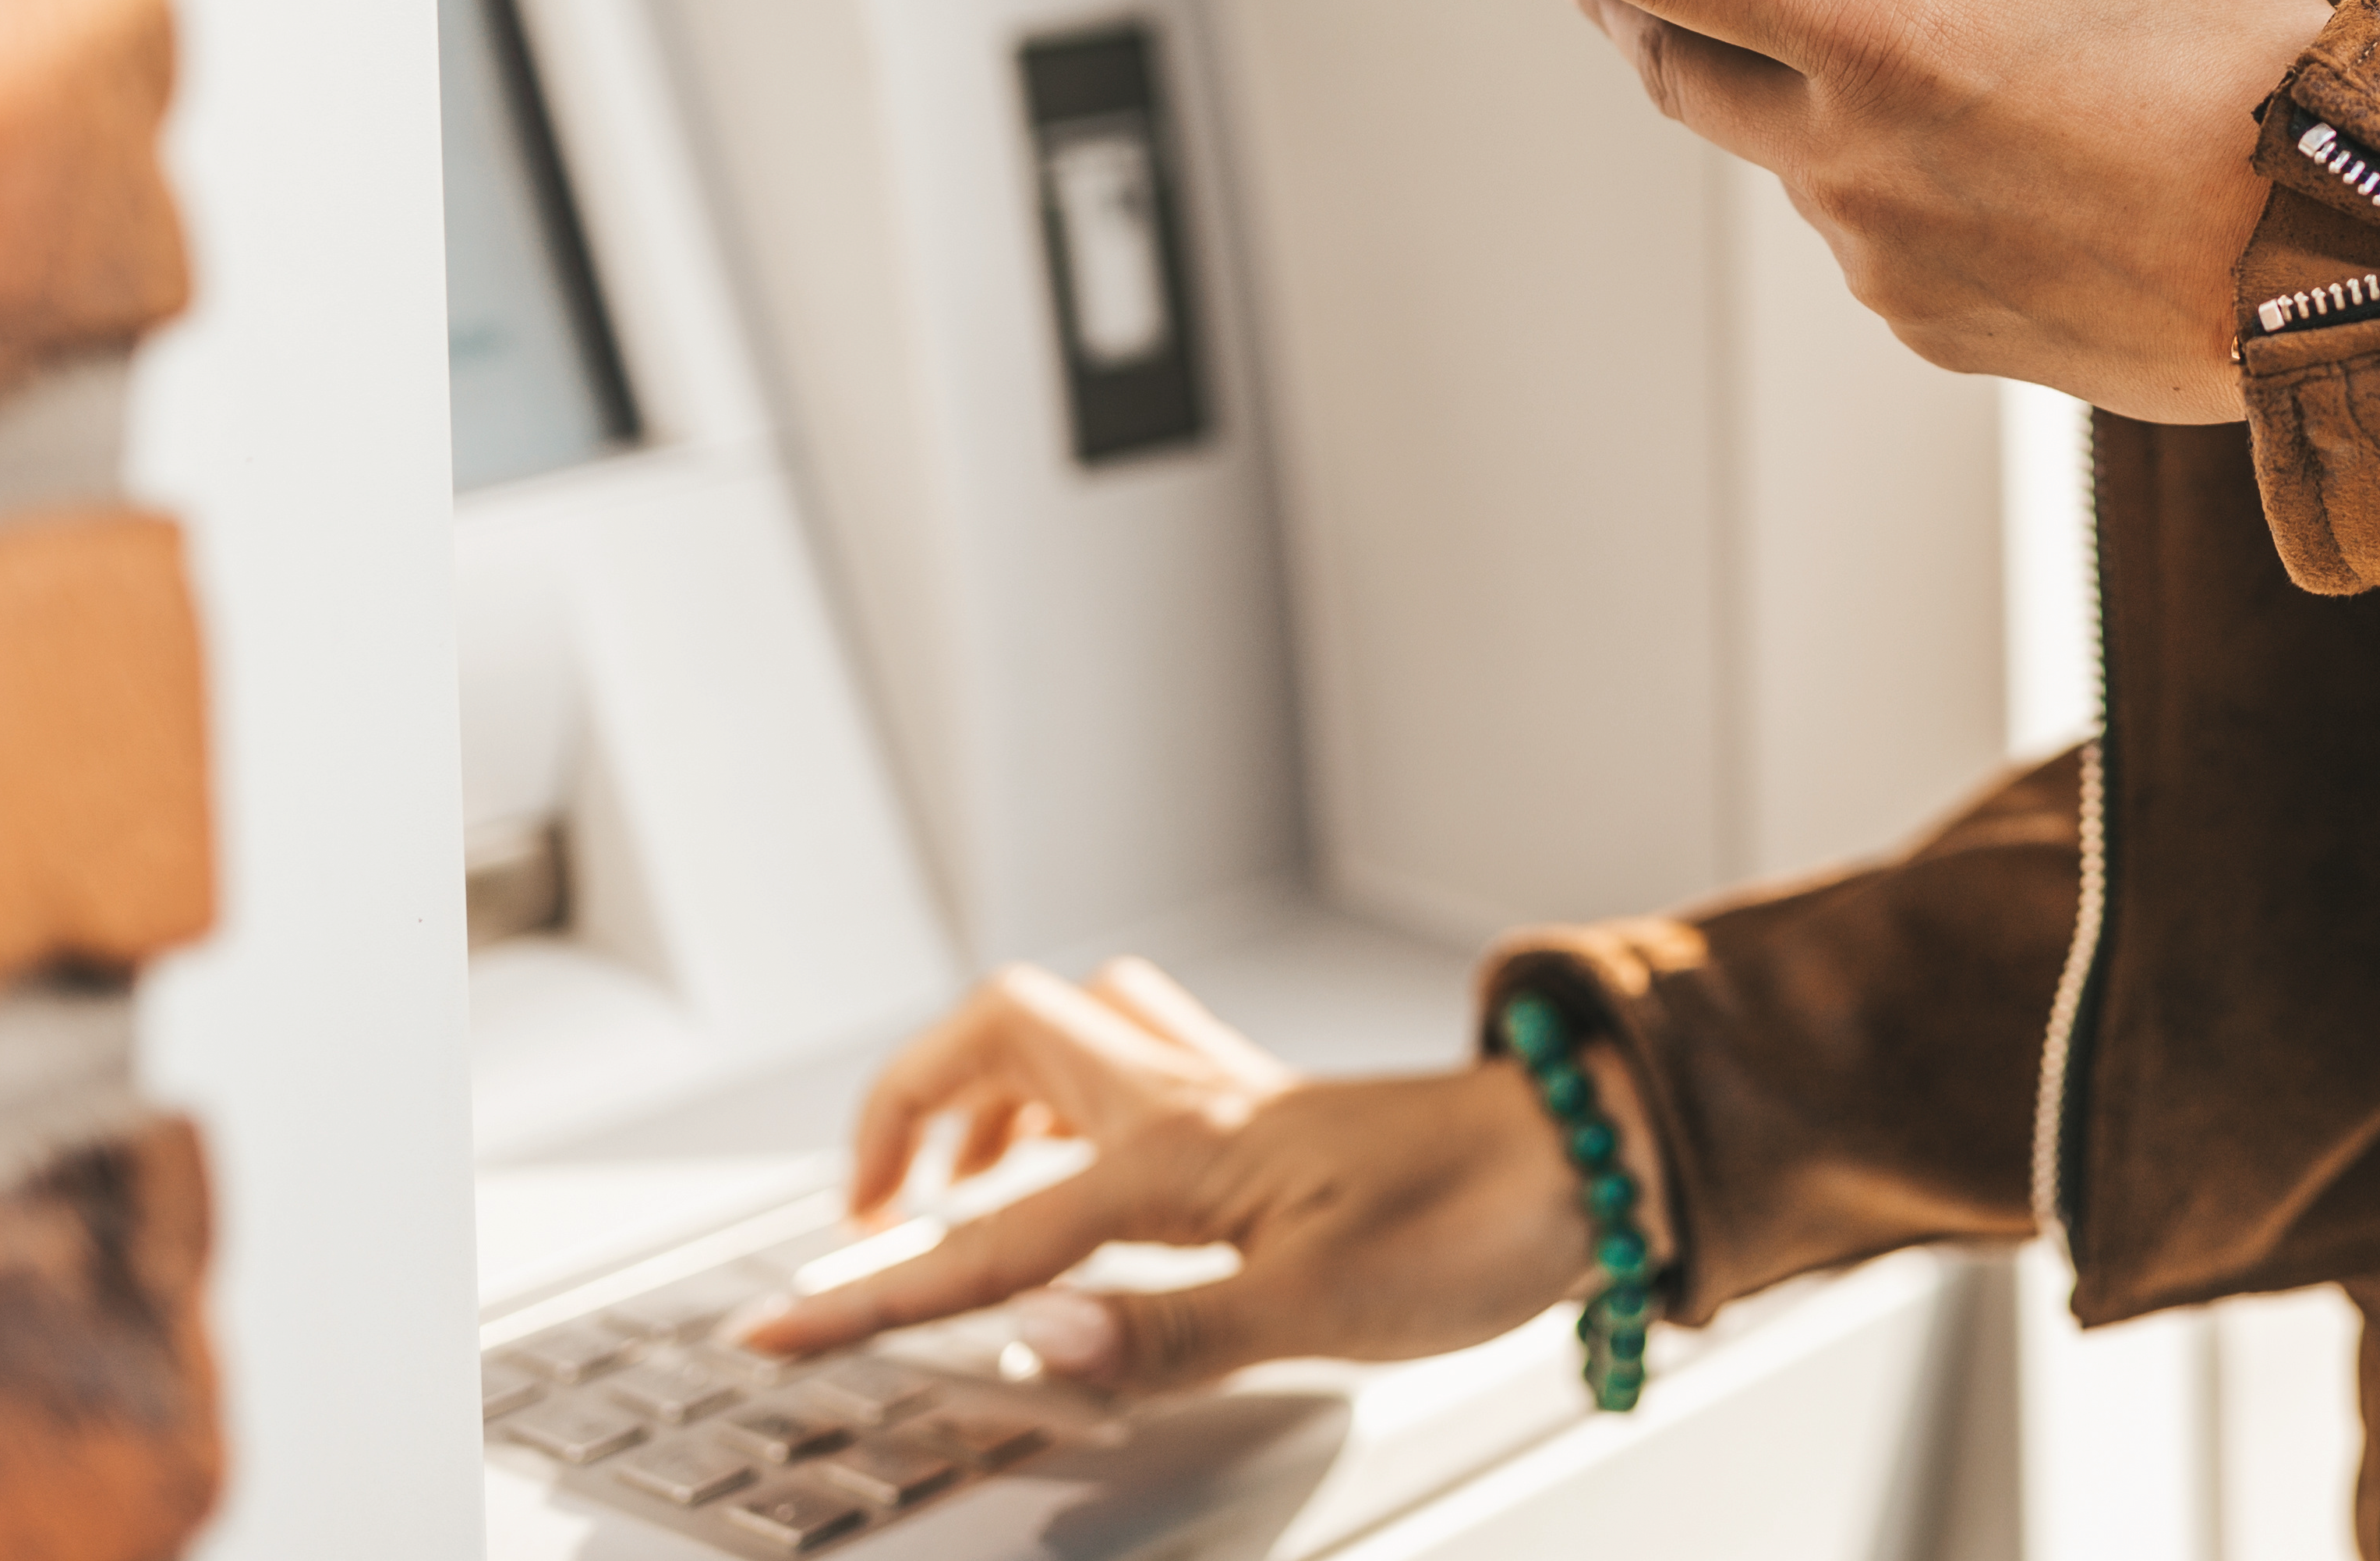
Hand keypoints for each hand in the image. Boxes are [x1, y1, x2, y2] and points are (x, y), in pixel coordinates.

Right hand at [736, 960, 1652, 1391]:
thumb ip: (1164, 1333)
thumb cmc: (1481, 1224)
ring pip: (1068, 1034)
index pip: (988, 1237)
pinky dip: (1074, 1101)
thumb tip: (1039, 1345)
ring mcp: (1231, 1097)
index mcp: (1177, 1154)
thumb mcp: (1318, 1311)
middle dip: (904, 1110)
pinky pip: (1136, 1067)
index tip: (782, 1329)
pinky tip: (1085, 1162)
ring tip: (952, 1181)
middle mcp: (1191, 1100)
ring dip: (985, 1091)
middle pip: (999, 1038)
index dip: (875, 1294)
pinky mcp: (1272, 1115)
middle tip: (867, 1210)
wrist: (1598, 1162)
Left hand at [1403, 0, 2332, 425]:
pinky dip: (1887, 173)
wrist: (2354, 259)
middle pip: (1667, 63)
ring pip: (1778, 151)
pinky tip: (1994, 152)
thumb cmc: (2248, 58)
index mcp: (1875, 31)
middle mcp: (1849, 157)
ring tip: (1904, 44)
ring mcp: (1881, 260)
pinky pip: (1865, 232)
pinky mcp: (1932, 331)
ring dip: (1790, 87)